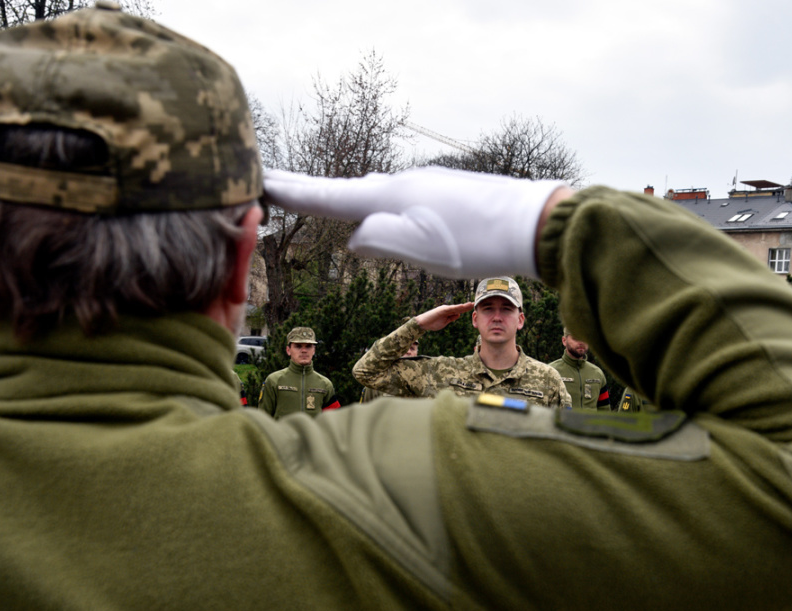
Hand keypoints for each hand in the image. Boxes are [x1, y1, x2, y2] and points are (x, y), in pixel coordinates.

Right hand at [263, 167, 565, 278]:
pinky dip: (385, 207)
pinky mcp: (448, 195)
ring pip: (379, 195)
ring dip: (353, 201)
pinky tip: (393, 214)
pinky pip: (403, 200)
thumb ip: (378, 240)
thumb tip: (355, 239)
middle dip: (316, 194)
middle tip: (280, 187)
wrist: (532, 223)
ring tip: (330, 202)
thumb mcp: (417, 248)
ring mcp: (427, 187)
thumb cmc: (474, 240)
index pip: (328, 196)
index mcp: (389, 198)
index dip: (292, 193)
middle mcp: (403, 185)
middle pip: (350, 192)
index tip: (259, 182)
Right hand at [415, 303, 474, 330]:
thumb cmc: (433, 323)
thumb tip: (459, 315)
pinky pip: (451, 309)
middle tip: (475, 303)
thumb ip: (451, 318)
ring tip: (471, 304)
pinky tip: (462, 307)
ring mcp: (445, 309)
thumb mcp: (445, 322)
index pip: (459, 310)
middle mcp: (448, 309)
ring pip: (457, 307)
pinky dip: (457, 308)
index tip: (473, 307)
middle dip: (467, 306)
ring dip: (464, 306)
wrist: (423, 323)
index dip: (466, 308)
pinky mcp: (442, 310)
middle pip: (459, 307)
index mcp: (449, 312)